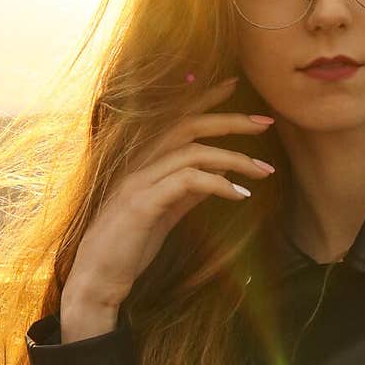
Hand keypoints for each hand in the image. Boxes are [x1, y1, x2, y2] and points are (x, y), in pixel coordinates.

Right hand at [60, 75, 275, 312]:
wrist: (97, 280)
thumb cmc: (129, 248)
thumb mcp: (166, 212)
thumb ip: (190, 189)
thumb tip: (222, 168)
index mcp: (143, 163)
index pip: (176, 120)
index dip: (204, 98)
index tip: (233, 84)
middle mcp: (138, 164)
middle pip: (187, 125)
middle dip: (230, 120)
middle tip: (266, 122)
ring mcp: (138, 181)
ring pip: (192, 152)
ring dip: (235, 158)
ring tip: (265, 171)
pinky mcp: (142, 203)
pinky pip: (187, 181)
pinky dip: (218, 184)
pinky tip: (240, 195)